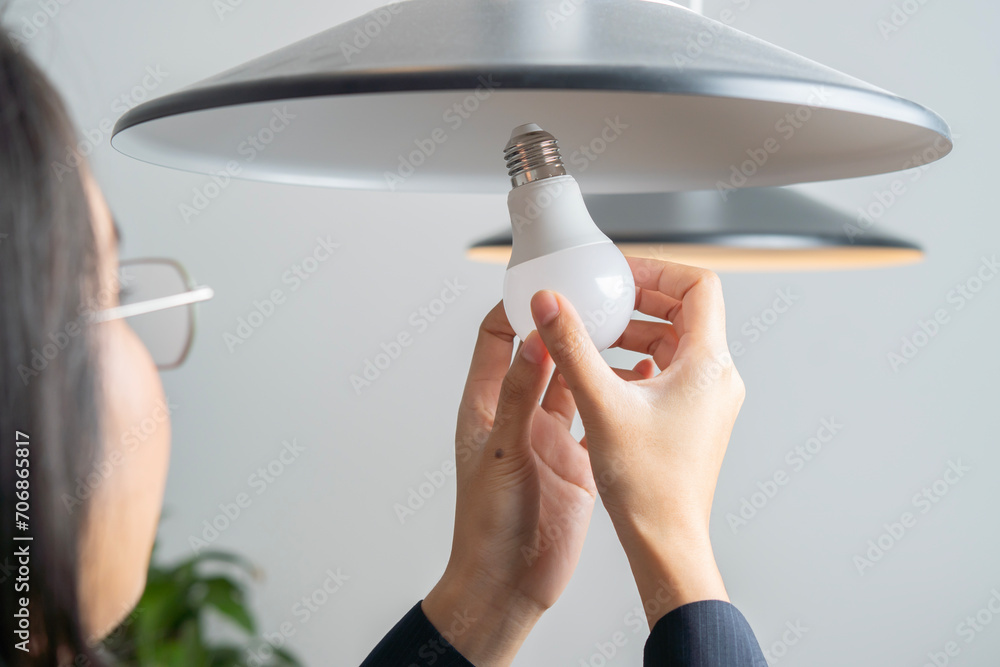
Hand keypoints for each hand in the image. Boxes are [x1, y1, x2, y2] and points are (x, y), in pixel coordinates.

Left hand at [423, 301, 653, 664]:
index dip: (514, 308)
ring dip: (596, 358)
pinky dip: (616, 396)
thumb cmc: (487, 526)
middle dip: (565, 326)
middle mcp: (518, 416)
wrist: (507, 583)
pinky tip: (639, 379)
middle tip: (596, 298)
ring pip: (575, 383)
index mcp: (486, 407)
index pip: (495, 338)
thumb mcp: (504, 452)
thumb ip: (519, 397)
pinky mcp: (577, 461)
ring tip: (628, 330)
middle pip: (540, 354)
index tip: (543, 284)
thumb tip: (532, 340)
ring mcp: (548, 438)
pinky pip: (599, 418)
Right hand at [528, 257, 745, 628]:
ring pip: (676, 344)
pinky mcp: (692, 420)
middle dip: (642, 300)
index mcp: (707, 365)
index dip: (660, 270)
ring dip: (637, 332)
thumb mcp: (600, 403)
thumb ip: (571, 346)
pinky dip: (639, 362)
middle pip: (686, 312)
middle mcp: (716, 379)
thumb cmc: (648, 487)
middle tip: (604, 299)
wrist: (665, 543)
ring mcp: (707, 401)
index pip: (699, 286)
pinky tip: (604, 375)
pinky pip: (669, 373)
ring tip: (596, 335)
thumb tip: (549, 303)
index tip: (621, 275)